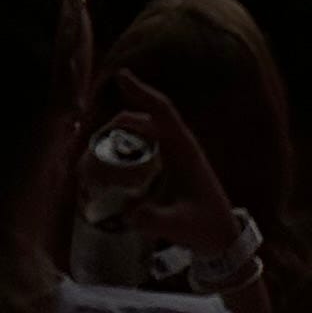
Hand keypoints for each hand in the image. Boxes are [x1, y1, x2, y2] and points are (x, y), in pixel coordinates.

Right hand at [100, 73, 245, 265]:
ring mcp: (171, 156)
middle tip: (90, 148)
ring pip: (139, 134)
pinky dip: (122, 152)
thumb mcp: (179, 225)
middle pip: (142, 121)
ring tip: (92, 161)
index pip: (162, 111)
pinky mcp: (165, 169)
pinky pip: (140, 150)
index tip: (121, 76)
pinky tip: (105, 168)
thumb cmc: (204, 226)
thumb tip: (127, 214)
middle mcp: (177, 146)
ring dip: (117, 138)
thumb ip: (153, 220)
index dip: (141, 92)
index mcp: (185, 149)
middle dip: (114, 126)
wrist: (220, 236)